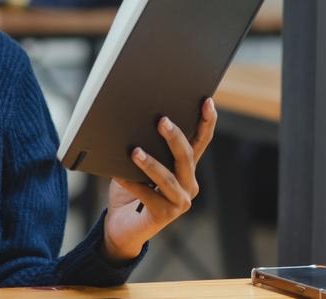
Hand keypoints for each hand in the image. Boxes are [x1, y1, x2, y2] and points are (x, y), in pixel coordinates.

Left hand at [101, 98, 217, 260]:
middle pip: (186, 156)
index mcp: (186, 167)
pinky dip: (131, 183)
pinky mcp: (164, 215)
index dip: (206, 121)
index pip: (200, 141)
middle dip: (174, 137)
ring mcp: (179, 201)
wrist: (122, 225)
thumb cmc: (130, 188)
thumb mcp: (138, 162)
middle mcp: (188, 183)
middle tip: (161, 120)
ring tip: (135, 151)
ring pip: (167, 178)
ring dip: (151, 163)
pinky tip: (117, 174)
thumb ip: (144, 145)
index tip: (207, 101)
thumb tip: (134, 120)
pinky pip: (147, 196)